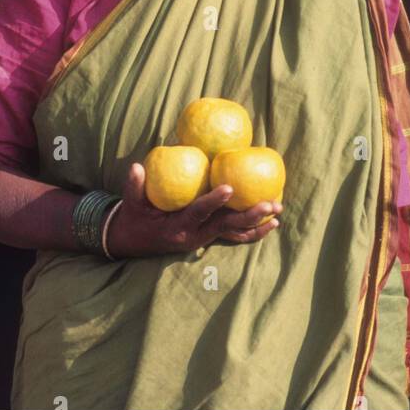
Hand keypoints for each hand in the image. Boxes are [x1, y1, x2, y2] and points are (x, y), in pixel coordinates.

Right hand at [104, 162, 282, 258]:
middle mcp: (195, 237)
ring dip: (257, 224)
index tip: (229, 187)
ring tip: (278, 214)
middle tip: (270, 204)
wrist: (134, 242)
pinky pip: (233, 236)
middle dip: (249, 216)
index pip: (198, 213)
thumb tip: (137, 166)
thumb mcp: (131, 204)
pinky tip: (272, 224)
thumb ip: (134, 187)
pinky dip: (253, 231)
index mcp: (177, 228)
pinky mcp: (208, 237)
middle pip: (226, 227)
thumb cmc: (134, 218)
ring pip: (233, 233)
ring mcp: (203, 239)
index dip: (213, 202)